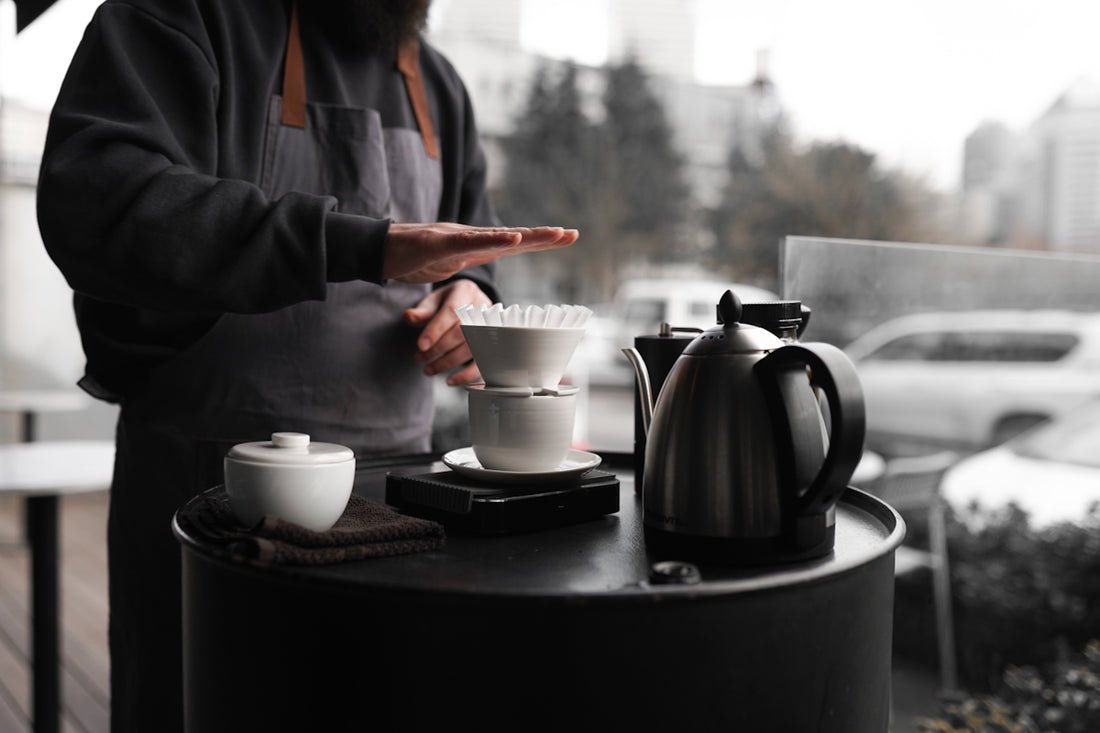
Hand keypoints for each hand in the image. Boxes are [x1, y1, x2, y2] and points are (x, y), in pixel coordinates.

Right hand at [383, 223, 576, 283]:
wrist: (379, 249)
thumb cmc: (412, 258)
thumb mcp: (446, 267)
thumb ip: (464, 267)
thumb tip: (480, 283)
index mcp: (475, 246)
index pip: (514, 243)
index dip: (540, 240)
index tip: (567, 238)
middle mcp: (471, 238)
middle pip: (513, 237)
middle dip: (544, 237)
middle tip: (572, 234)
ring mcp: (456, 238)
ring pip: (496, 236)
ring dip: (526, 236)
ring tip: (552, 234)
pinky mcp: (439, 243)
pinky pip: (469, 242)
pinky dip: (492, 239)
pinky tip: (511, 237)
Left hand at [402, 279, 491, 384]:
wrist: (470, 303)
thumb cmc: (449, 303)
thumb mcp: (434, 301)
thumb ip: (422, 311)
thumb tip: (409, 317)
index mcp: (466, 291)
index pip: (452, 311)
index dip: (436, 330)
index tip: (421, 346)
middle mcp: (483, 308)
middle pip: (463, 331)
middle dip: (438, 348)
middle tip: (419, 358)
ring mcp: (492, 327)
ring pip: (473, 348)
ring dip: (448, 363)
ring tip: (429, 369)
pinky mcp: (494, 345)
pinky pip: (484, 363)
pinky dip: (468, 375)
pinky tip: (451, 381)